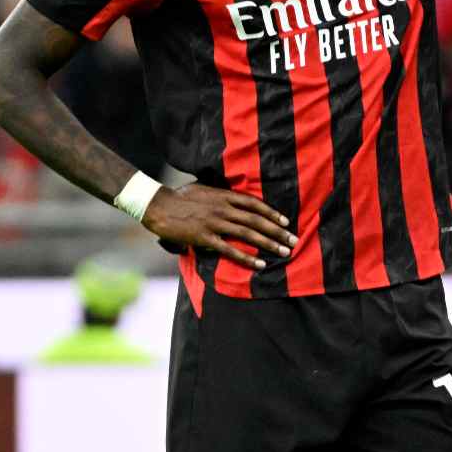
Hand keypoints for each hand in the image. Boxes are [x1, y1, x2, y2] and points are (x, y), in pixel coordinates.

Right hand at [141, 183, 297, 269]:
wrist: (158, 206)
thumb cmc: (180, 196)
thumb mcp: (204, 188)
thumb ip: (221, 194)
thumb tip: (232, 197)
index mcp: (224, 195)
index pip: (254, 204)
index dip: (272, 213)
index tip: (285, 222)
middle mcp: (223, 208)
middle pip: (257, 220)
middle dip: (278, 231)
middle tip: (293, 241)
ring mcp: (215, 223)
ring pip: (248, 234)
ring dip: (268, 244)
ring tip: (283, 252)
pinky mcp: (205, 237)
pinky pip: (230, 250)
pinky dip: (247, 257)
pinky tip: (260, 264)